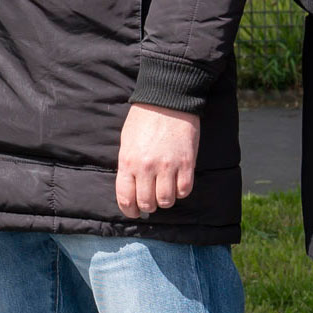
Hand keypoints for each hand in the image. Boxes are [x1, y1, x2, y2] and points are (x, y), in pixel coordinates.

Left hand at [114, 102, 198, 218]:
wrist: (167, 99)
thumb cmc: (143, 119)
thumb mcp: (126, 141)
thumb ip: (128, 166)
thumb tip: (131, 189)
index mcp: (128, 161)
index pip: (126, 198)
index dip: (129, 211)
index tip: (134, 212)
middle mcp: (146, 167)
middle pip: (147, 203)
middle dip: (148, 206)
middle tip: (151, 200)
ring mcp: (168, 166)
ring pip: (167, 201)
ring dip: (165, 200)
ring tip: (165, 190)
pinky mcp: (187, 163)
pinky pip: (185, 191)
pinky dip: (181, 191)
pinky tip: (178, 182)